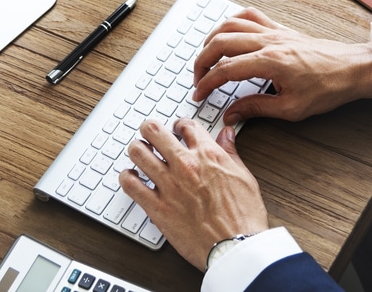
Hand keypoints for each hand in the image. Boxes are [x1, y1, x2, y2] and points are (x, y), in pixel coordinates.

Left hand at [120, 119, 268, 270]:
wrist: (236, 247)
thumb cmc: (243, 217)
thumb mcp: (244, 176)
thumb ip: (230, 152)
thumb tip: (226, 134)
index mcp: (208, 155)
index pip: (185, 125)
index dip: (179, 124)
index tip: (177, 129)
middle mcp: (185, 165)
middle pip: (154, 131)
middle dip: (150, 129)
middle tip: (150, 134)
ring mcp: (169, 186)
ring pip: (138, 152)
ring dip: (137, 150)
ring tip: (140, 154)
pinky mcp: (157, 208)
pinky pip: (130, 185)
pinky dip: (127, 178)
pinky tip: (132, 178)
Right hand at [193, 7, 371, 124]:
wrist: (353, 68)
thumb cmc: (328, 88)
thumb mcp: (291, 108)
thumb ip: (256, 109)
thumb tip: (231, 114)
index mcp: (270, 62)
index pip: (225, 70)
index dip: (206, 83)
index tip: (199, 95)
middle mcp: (269, 41)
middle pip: (220, 42)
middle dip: (202, 61)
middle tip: (197, 79)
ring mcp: (274, 31)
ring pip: (231, 24)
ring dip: (212, 39)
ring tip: (206, 57)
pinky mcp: (281, 29)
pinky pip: (250, 15)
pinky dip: (233, 21)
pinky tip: (228, 32)